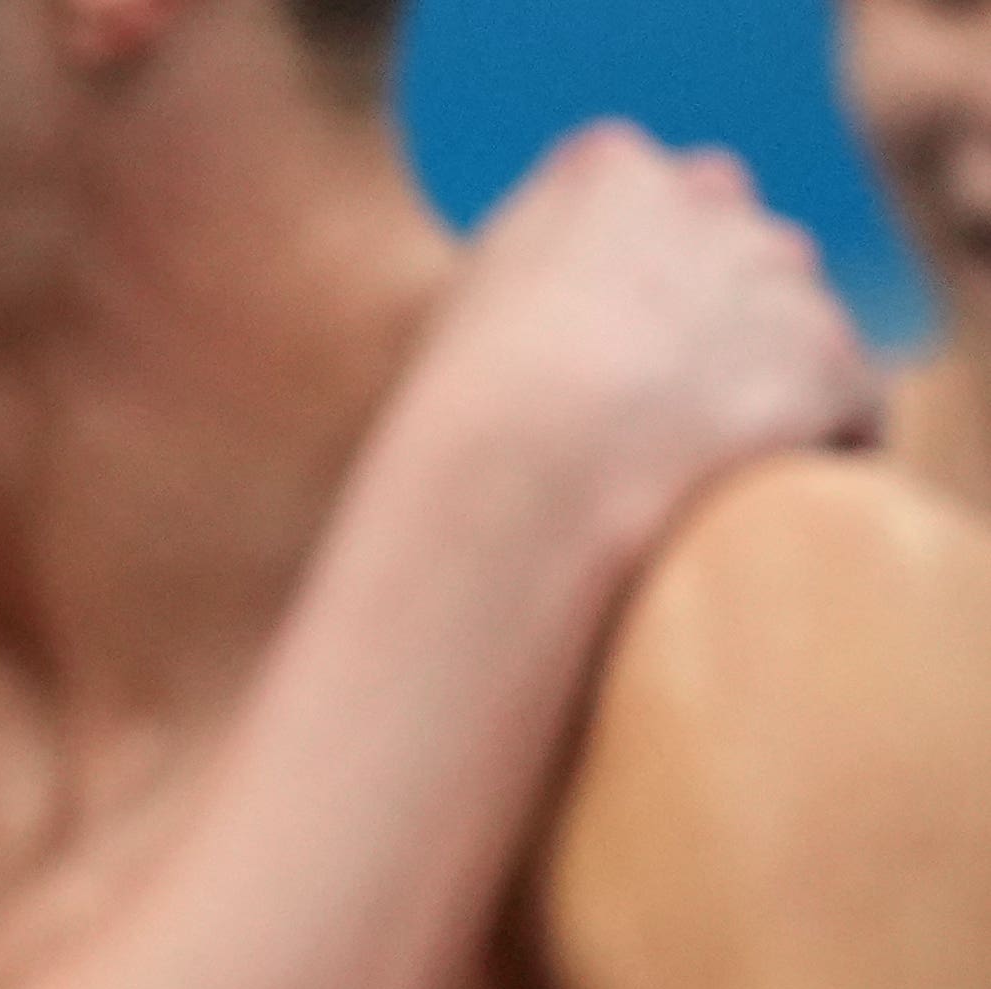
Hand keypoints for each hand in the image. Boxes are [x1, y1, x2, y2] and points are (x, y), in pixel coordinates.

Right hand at [400, 123, 876, 554]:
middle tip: (649, 420)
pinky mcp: (833, 358)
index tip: (596, 361)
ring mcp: (779, 273)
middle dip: (713, 325)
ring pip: (795, 331)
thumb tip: (563, 325)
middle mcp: (707, 197)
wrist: (514, 485)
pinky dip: (808, 456)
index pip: (648, 204)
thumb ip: (531, 284)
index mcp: (602, 172)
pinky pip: (846, 411)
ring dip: (762, 392)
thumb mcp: (463, 322)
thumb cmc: (456, 428)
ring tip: (690, 474)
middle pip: (737, 255)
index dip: (627, 291)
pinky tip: (742, 502)